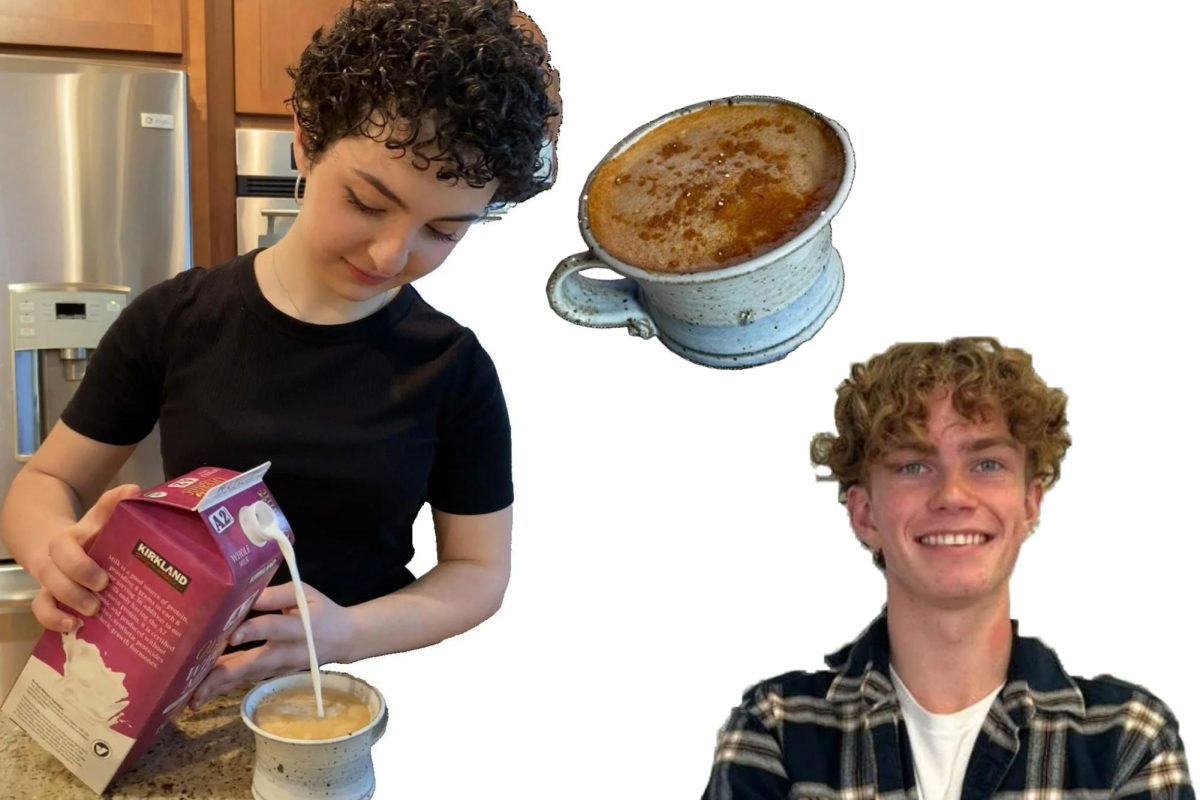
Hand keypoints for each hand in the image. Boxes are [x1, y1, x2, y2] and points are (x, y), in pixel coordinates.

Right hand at [31, 484, 140, 631]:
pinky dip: (54, 622)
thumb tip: (135, 491)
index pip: (64, 549)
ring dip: (64, 608)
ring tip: (88, 617)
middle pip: (52, 575)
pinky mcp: (49, 599)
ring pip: (45, 596)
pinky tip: (74, 628)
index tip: (104, 580)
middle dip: (74, 589)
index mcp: (67, 541)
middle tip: (101, 598)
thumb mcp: (100, 517)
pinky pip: (41, 612)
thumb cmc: (91, 534)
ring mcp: (49, 582)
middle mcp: (54, 562)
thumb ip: (114, 503)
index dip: (79, 566)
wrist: (63, 546)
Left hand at [188, 582, 353, 707]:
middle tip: (197, 687)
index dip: (254, 630)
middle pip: (255, 664)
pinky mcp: (272, 673)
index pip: (275, 628)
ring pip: (247, 677)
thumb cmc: (321, 611)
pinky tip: (202, 691)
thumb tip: (244, 594)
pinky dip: (224, 686)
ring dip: (220, 686)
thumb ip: (278, 595)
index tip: (232, 634)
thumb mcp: (306, 594)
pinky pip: (246, 680)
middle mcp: (288, 653)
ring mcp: (279, 668)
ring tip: (192, 697)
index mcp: (300, 628)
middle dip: (225, 676)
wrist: (344, 639)